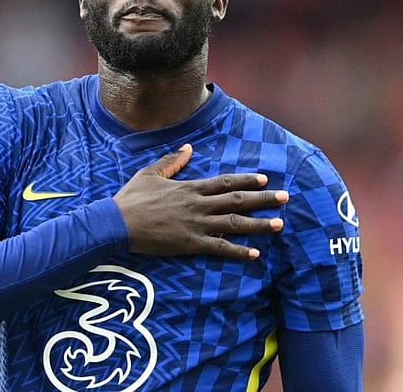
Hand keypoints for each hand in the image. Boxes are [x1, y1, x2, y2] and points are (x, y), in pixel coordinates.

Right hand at [113, 144, 287, 259]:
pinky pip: (219, 248)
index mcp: (190, 187)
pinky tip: (255, 254)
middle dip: (263, 199)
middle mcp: (198, 205)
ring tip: (279, 224)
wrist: (118, 223)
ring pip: (234, 223)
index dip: (246, 180)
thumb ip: (172, 161)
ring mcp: (196, 225)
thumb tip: (189, 148)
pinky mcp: (190, 244)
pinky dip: (238, 251)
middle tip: (285, 198)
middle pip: (237, 201)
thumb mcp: (150, 173)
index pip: (225, 182)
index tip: (264, 178)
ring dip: (258, 224)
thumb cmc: (131, 198)